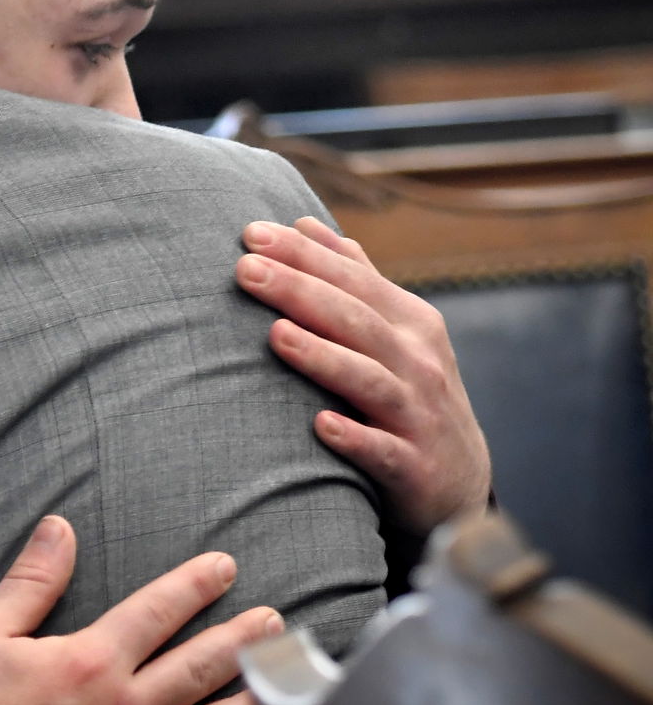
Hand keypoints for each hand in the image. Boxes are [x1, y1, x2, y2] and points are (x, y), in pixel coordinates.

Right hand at [0, 516, 279, 704]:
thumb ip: (31, 580)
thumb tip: (61, 527)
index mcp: (88, 665)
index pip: (155, 613)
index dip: (192, 585)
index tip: (222, 566)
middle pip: (198, 669)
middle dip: (241, 641)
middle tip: (274, 621)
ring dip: (251, 700)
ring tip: (284, 682)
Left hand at [238, 217, 491, 534]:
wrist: (459, 481)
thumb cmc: (409, 391)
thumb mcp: (394, 329)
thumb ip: (352, 277)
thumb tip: (303, 224)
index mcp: (408, 321)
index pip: (350, 278)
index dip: (303, 255)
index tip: (250, 233)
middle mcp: (417, 362)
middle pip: (355, 319)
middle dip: (300, 290)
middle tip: (245, 268)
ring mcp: (417, 415)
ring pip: (368, 380)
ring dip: (323, 357)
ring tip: (275, 335)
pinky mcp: (413, 467)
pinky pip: (381, 452)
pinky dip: (354, 439)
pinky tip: (320, 426)